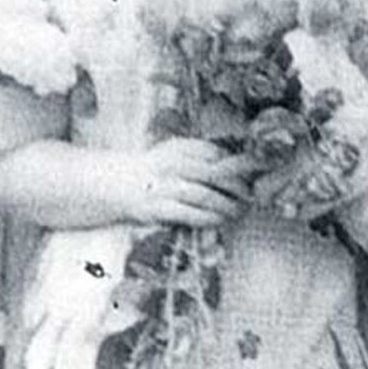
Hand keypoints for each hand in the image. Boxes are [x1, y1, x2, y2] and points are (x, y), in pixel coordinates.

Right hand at [111, 138, 259, 227]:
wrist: (113, 185)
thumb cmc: (152, 171)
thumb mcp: (174, 153)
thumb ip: (200, 156)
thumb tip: (237, 165)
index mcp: (179, 147)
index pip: (216, 154)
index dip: (238, 164)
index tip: (255, 173)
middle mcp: (172, 164)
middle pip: (214, 174)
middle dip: (237, 186)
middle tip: (251, 195)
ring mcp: (163, 186)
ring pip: (205, 196)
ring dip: (226, 206)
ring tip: (238, 211)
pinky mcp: (156, 209)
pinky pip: (190, 214)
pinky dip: (209, 218)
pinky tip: (219, 221)